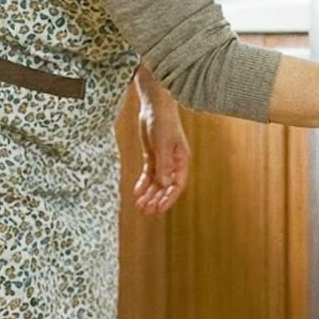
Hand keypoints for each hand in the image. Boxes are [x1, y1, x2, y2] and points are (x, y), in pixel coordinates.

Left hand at [133, 72, 191, 214]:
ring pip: (156, 182)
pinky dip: (143, 183)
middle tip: (146, 211)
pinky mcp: (153, 155)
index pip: (177, 185)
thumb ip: (164, 165)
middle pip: (166, 186)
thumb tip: (165, 185)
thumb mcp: (163, 145)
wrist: (154, 107)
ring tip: (140, 206)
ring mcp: (163, 159)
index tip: (159, 209)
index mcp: (182, 161)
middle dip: (156, 199)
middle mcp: (174, 163)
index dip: (169, 198)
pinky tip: (136, 192)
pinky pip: (148, 173)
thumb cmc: (163, 123)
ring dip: (149, 194)